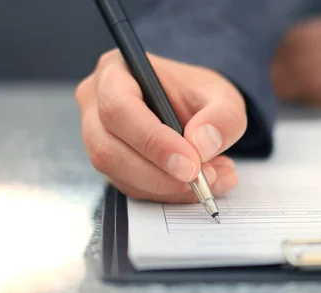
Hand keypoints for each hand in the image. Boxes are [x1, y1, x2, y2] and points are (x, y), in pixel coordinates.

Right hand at [75, 49, 245, 202]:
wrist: (197, 112)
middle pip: (108, 148)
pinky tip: (197, 185)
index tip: (191, 163)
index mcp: (116, 71)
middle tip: (202, 179)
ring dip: (167, 186)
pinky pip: (132, 188)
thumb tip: (202, 145)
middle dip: (158, 172)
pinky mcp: (111, 165)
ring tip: (211, 179)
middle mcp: (95, 103)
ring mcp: (97, 137)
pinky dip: (168, 193)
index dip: (153, 140)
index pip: (119, 108)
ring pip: (118, 174)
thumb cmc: (200, 96)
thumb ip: (222, 117)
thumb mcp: (224, 98)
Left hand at [271, 8, 320, 107]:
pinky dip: (311, 99)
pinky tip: (301, 101)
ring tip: (274, 94)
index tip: (264, 59)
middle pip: (299, 59)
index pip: (299, 37)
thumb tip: (298, 46)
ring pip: (310, 80)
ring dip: (288, 88)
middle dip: (277, 71)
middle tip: (260, 81)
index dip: (277, 51)